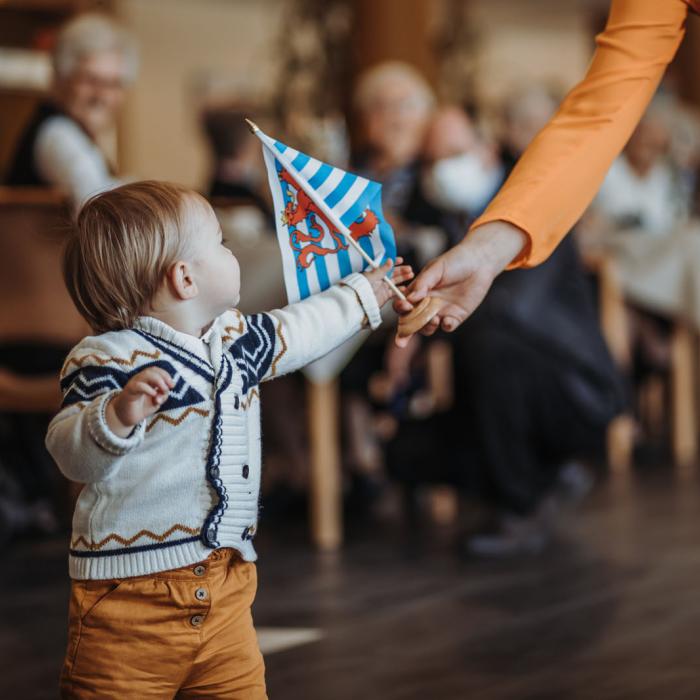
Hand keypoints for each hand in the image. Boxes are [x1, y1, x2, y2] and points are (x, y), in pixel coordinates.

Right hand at [106, 366, 174, 437]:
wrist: (126, 417)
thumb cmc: (141, 407)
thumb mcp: (156, 401)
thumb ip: (162, 396)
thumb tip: (163, 393)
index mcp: (146, 380)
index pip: (156, 370)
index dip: (166, 375)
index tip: (172, 385)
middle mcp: (139, 379)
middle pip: (152, 370)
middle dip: (164, 377)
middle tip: (168, 389)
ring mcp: (133, 384)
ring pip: (146, 374)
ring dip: (158, 381)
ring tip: (162, 391)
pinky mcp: (129, 391)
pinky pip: (139, 385)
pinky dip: (149, 389)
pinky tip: (154, 395)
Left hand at [364, 257, 413, 307]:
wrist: (359, 302)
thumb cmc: (362, 288)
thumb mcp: (373, 276)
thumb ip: (382, 269)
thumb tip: (390, 260)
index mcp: (375, 273)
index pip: (386, 266)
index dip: (394, 262)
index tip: (401, 260)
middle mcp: (379, 280)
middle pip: (393, 273)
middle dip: (402, 271)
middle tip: (409, 269)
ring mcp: (382, 288)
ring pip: (395, 282)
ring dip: (403, 278)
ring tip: (410, 275)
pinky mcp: (384, 296)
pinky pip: (394, 292)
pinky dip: (399, 290)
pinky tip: (405, 288)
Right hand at [393, 221, 526, 343]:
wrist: (480, 262)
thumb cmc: (455, 261)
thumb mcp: (436, 268)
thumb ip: (423, 283)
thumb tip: (410, 298)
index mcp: (418, 292)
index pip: (403, 304)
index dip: (400, 309)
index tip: (406, 308)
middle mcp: (427, 304)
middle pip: (411, 322)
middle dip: (404, 333)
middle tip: (402, 341)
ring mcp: (441, 311)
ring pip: (427, 328)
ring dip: (426, 328)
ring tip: (434, 320)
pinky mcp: (456, 316)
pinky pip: (447, 326)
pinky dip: (446, 326)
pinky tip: (448, 320)